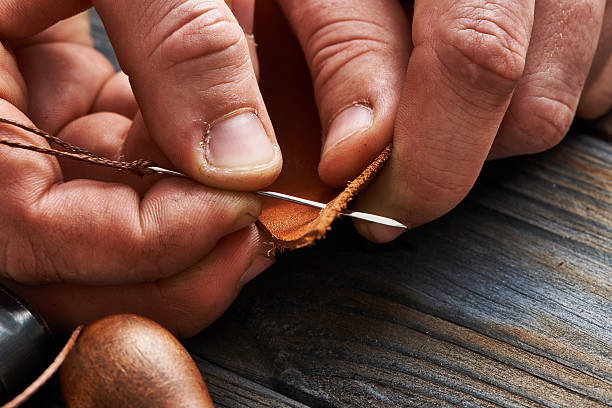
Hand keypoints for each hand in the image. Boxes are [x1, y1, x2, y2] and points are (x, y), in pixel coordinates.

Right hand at [0, 1, 275, 336]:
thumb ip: (179, 47)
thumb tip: (244, 158)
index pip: (40, 233)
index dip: (145, 242)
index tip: (233, 211)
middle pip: (79, 262)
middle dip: (178, 261)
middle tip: (255, 234)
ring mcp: (35, 142)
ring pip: (112, 227)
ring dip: (193, 227)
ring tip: (257, 205)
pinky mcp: (74, 116)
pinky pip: (131, 171)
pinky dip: (186, 174)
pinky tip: (231, 157)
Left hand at [272, 0, 611, 240]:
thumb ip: (341, 50)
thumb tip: (353, 157)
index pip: (474, 61)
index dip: (427, 162)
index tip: (381, 212)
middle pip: (533, 103)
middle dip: (459, 156)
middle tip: (399, 162)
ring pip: (573, 97)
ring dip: (498, 127)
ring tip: (441, 103)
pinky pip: (599, 72)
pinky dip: (539, 94)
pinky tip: (493, 76)